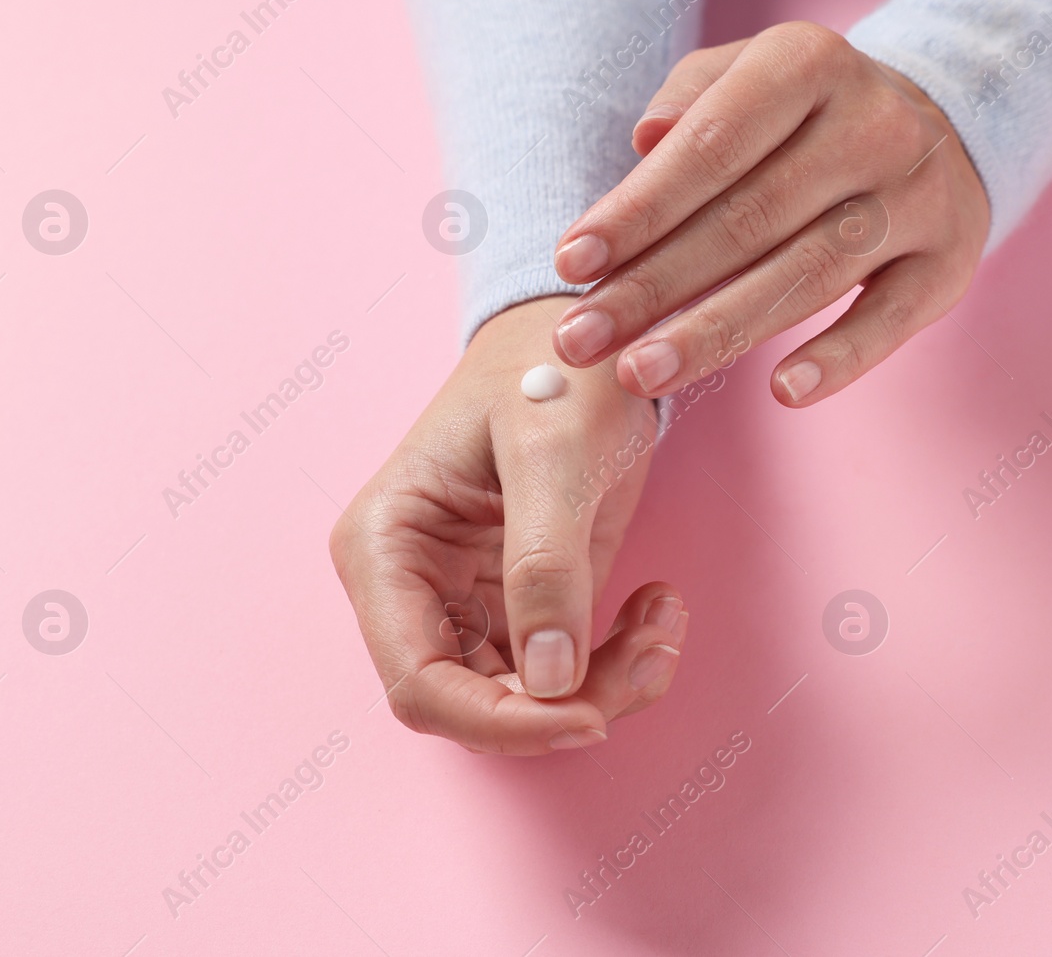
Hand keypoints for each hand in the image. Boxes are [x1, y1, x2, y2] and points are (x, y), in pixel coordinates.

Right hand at [330, 297, 684, 754]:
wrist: (590, 329)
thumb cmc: (554, 366)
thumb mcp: (556, 453)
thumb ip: (546, 564)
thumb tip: (549, 682)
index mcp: (385, 549)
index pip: (418, 682)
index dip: (500, 721)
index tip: (588, 717)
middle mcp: (415, 588)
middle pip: (478, 704)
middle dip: (570, 702)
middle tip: (655, 653)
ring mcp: (471, 600)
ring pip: (529, 700)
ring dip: (608, 683)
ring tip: (667, 622)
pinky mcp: (527, 602)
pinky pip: (567, 672)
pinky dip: (621, 659)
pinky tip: (660, 605)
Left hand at [548, 21, 989, 406]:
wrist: (944, 123)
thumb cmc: (805, 114)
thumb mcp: (748, 75)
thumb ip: (690, 99)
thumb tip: (643, 142)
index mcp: (810, 63)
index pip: (711, 145)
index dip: (637, 209)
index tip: (569, 263)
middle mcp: (874, 124)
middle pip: (749, 220)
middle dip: (652, 287)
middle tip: (579, 342)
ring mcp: (919, 195)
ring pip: (808, 275)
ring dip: (716, 333)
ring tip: (639, 374)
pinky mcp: (948, 261)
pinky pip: (891, 319)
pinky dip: (840, 358)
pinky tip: (782, 393)